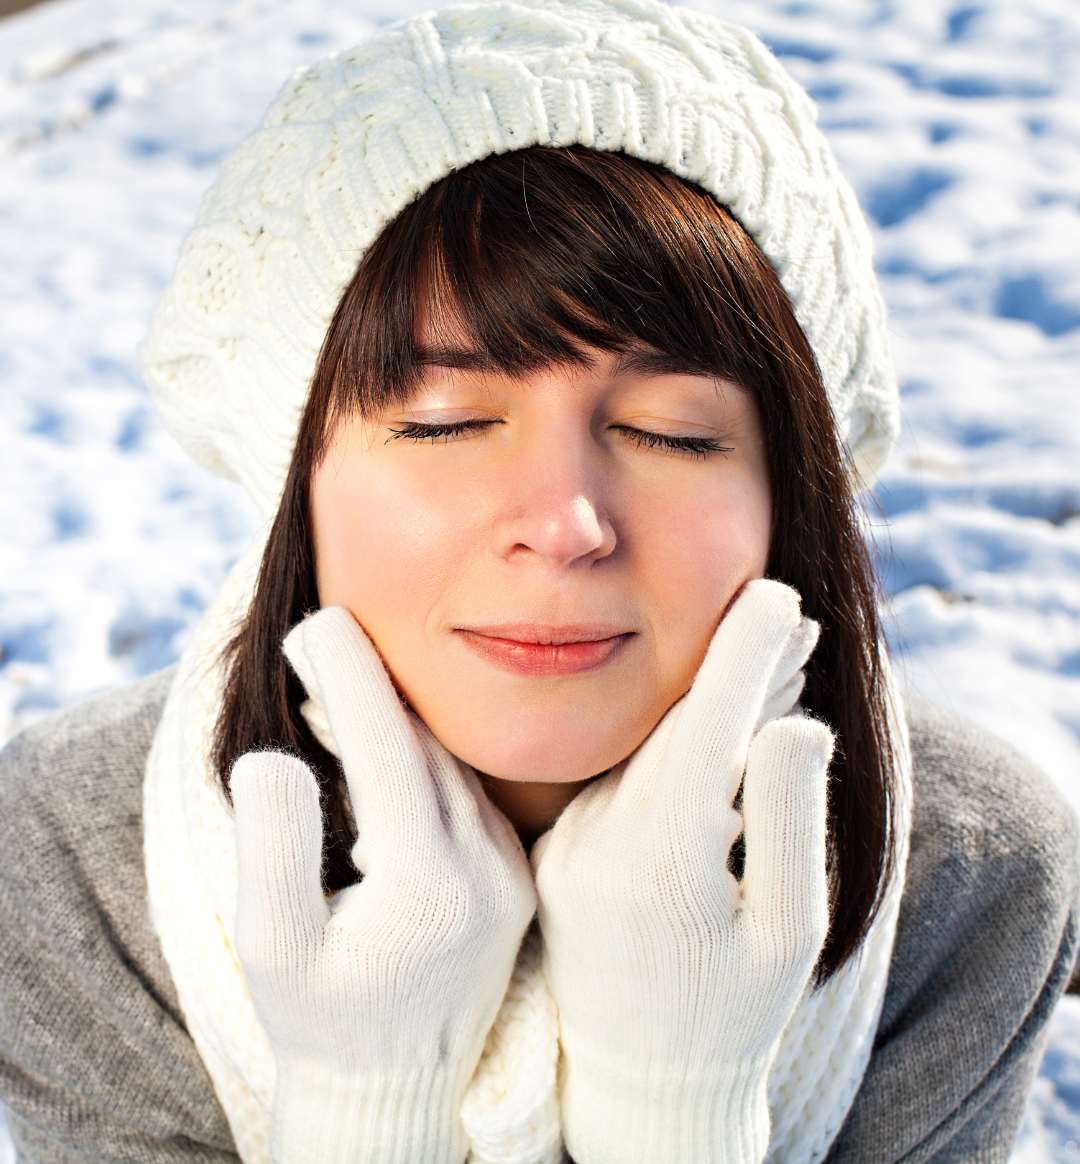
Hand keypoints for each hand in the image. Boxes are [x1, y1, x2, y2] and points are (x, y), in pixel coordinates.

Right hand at [231, 605, 536, 1163]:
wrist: (395, 1085)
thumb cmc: (319, 1020)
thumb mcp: (272, 946)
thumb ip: (272, 847)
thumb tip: (273, 756)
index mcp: (426, 886)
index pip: (386, 750)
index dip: (350, 676)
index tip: (317, 622)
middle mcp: (484, 870)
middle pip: (421, 746)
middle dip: (368, 685)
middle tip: (318, 637)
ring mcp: (507, 871)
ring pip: (447, 764)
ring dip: (394, 718)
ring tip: (339, 679)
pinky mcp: (514, 874)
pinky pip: (467, 792)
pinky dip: (421, 757)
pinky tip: (383, 741)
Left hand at [529, 579, 834, 1163]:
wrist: (640, 1081)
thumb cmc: (734, 1013)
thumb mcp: (789, 930)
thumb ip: (791, 821)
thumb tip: (794, 722)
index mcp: (663, 861)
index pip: (709, 729)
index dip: (746, 657)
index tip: (780, 598)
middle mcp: (600, 841)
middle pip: (681, 725)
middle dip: (739, 669)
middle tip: (790, 620)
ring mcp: (571, 843)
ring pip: (650, 744)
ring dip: (707, 704)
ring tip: (767, 661)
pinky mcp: (559, 848)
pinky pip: (622, 775)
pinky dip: (672, 746)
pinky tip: (714, 726)